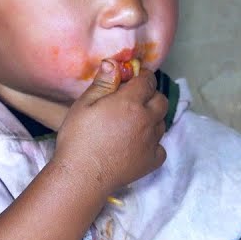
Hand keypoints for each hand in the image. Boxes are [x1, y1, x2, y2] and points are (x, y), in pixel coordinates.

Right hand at [54, 60, 167, 194]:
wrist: (82, 175)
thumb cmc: (78, 138)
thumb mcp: (84, 104)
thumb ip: (103, 83)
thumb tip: (114, 64)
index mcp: (131, 102)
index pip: (148, 81)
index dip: (142, 77)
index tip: (134, 79)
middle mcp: (147, 120)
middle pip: (161, 100)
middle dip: (151, 96)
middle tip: (133, 101)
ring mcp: (153, 141)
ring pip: (162, 122)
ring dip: (152, 119)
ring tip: (132, 124)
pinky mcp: (153, 160)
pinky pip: (161, 146)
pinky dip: (153, 143)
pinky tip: (137, 145)